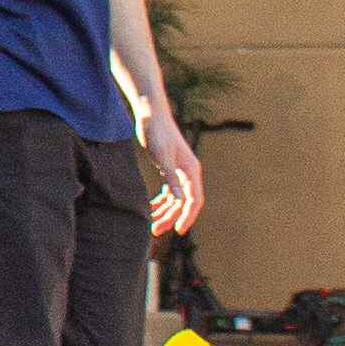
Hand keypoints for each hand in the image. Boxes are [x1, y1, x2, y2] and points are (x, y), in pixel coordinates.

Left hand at [146, 116, 205, 235]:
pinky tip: (151, 209)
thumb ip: (171, 177)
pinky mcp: (169, 169)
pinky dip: (161, 201)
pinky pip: (169, 192)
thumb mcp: (162, 156)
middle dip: (171, 217)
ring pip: (176, 199)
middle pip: (184, 202)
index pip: (194, 200)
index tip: (178, 230)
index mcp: (191, 170)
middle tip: (156, 231)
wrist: (151, 114)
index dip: (188, 216)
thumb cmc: (156, 132)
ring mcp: (180, 172)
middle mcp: (189, 173)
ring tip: (151, 224)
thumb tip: (180, 199)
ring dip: (165, 212)